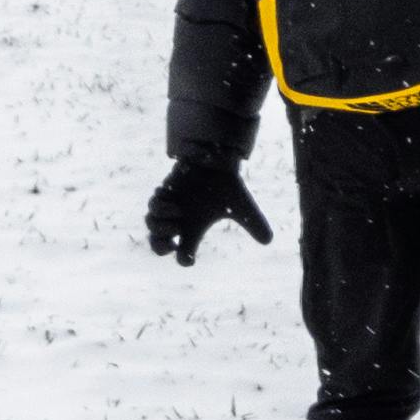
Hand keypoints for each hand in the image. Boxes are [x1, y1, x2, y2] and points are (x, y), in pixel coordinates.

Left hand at [147, 154, 272, 262]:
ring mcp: (170, 205)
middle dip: (160, 247)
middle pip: (158, 244)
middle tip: (172, 244)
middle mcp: (179, 220)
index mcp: (194, 229)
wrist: (219, 159)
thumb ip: (254, 223)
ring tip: (177, 223)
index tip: (190, 259)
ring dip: (161, 227)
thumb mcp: (242, 207)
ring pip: (151, 223)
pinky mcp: (165, 190)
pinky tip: (175, 205)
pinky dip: (161, 208)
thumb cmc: (227, 186)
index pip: (183, 254)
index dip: (184, 260)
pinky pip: (153, 204)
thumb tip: (268, 240)